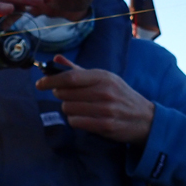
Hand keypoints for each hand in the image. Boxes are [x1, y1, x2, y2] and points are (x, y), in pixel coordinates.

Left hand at [35, 55, 154, 145]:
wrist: (145, 119)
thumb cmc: (121, 96)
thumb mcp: (105, 79)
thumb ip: (79, 70)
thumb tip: (56, 59)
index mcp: (103, 77)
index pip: (71, 77)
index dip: (51, 80)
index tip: (40, 84)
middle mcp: (104, 91)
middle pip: (66, 94)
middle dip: (62, 96)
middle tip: (70, 97)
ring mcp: (105, 109)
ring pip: (68, 109)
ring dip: (69, 110)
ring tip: (81, 108)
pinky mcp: (105, 126)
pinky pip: (76, 122)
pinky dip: (76, 121)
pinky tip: (85, 118)